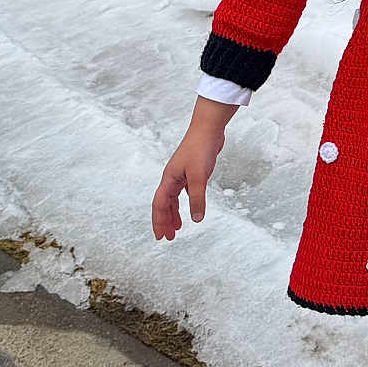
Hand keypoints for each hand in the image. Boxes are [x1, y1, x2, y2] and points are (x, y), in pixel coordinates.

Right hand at [151, 98, 236, 240]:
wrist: (208, 128)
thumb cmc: (200, 148)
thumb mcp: (199, 176)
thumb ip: (197, 198)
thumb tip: (197, 219)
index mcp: (169, 179)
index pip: (159, 205)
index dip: (159, 221)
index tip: (160, 237)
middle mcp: (172, 177)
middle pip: (163, 204)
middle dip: (164, 221)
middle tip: (168, 238)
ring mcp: (181, 173)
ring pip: (173, 198)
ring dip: (173, 213)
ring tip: (177, 227)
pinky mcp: (191, 170)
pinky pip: (183, 191)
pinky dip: (184, 202)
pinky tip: (190, 208)